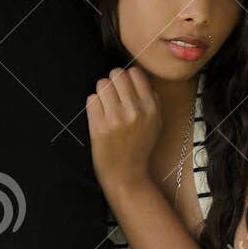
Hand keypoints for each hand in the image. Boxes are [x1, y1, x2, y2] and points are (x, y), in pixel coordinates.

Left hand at [85, 65, 161, 195]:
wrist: (126, 175)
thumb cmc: (140, 147)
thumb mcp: (156, 123)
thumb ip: (152, 99)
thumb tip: (136, 76)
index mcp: (151, 107)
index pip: (134, 73)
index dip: (127, 78)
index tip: (124, 88)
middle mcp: (134, 110)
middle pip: (116, 74)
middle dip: (112, 82)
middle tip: (112, 96)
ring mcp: (115, 118)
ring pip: (102, 84)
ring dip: (101, 93)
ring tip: (105, 106)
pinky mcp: (98, 126)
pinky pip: (91, 99)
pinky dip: (93, 105)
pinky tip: (99, 116)